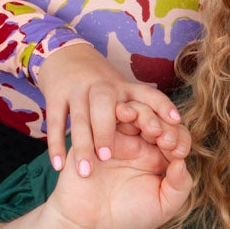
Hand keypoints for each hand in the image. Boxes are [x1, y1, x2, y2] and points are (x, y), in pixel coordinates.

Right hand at [34, 40, 181, 175]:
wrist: (67, 57)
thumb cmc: (104, 90)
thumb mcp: (126, 96)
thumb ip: (147, 116)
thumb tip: (173, 139)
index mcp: (128, 90)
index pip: (149, 96)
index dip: (162, 106)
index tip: (174, 122)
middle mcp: (105, 88)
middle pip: (104, 104)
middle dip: (104, 129)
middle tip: (107, 156)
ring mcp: (78, 91)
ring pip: (78, 117)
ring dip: (82, 143)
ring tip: (87, 171)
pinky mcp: (56, 96)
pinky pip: (55, 121)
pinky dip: (55, 144)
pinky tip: (59, 165)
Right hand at [42, 113, 192, 228]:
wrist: (88, 225)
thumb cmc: (128, 218)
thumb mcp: (163, 206)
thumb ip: (179, 185)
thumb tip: (184, 161)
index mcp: (160, 157)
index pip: (176, 135)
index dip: (180, 137)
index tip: (176, 151)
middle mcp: (141, 144)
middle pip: (157, 117)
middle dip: (164, 122)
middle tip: (163, 138)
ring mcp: (119, 138)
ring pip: (134, 110)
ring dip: (144, 113)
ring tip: (150, 128)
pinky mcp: (96, 135)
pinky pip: (107, 115)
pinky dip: (118, 110)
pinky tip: (125, 116)